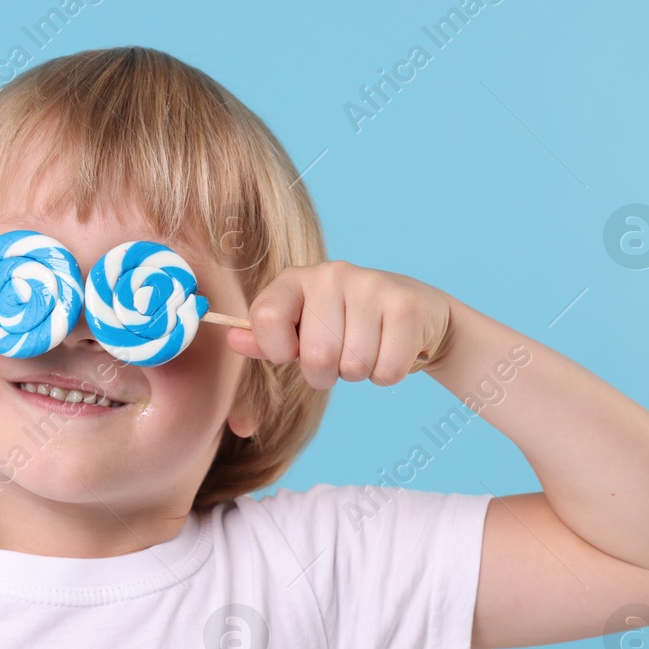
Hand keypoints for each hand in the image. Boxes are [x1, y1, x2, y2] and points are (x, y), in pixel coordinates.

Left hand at [227, 260, 452, 388]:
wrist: (416, 315)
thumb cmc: (345, 328)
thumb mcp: (300, 332)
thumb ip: (266, 339)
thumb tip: (232, 339)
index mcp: (295, 279)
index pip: (264, 319)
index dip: (278, 350)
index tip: (294, 350)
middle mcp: (331, 274)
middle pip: (315, 356)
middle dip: (325, 374)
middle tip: (338, 357)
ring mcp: (371, 285)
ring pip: (353, 367)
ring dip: (359, 373)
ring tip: (367, 348)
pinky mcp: (405, 306)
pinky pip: (386, 371)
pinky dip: (387, 374)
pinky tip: (390, 348)